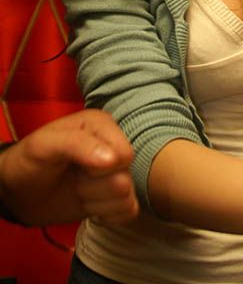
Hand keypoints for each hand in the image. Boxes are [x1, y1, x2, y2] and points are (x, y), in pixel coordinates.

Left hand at [0, 110, 138, 225]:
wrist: (19, 192)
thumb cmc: (30, 161)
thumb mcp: (45, 145)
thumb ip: (77, 144)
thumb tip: (112, 160)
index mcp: (102, 125)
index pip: (124, 154)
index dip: (100, 168)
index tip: (77, 167)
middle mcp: (113, 146)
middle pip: (126, 177)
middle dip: (95, 186)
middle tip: (74, 179)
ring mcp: (115, 171)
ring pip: (126, 197)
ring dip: (96, 201)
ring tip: (78, 189)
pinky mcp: (115, 196)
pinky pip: (128, 210)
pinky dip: (106, 214)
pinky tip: (89, 204)